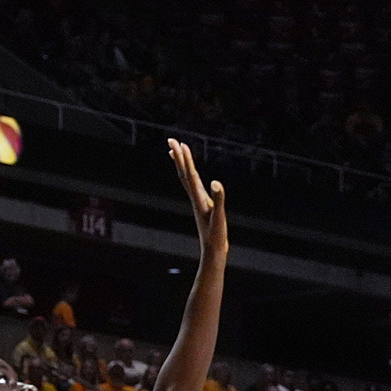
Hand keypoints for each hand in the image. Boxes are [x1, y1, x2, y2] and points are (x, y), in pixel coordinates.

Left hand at [169, 139, 227, 255]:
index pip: (189, 174)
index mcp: (198, 197)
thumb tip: (215, 182)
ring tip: (175, 151)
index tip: (179, 144)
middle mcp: (195, 197)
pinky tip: (192, 173)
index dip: (184, 159)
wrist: (212, 250)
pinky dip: (190, 175)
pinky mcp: (202, 204)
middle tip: (172, 140)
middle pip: (183, 173)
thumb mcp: (219, 216)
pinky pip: (193, 185)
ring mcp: (197, 200)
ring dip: (181, 164)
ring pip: (186, 178)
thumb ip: (218, 199)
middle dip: (178, 156)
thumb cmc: (216, 235)